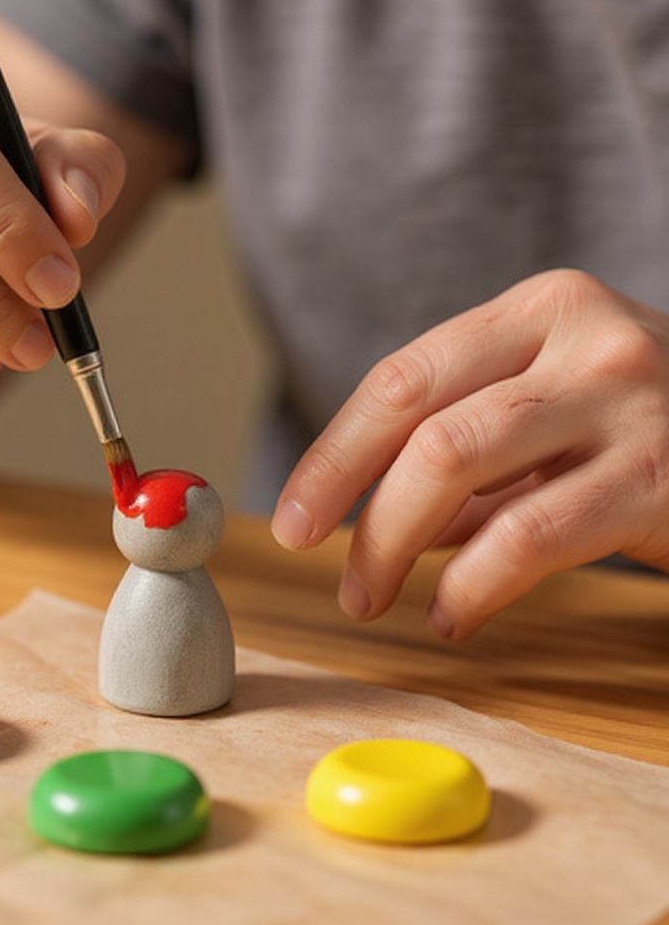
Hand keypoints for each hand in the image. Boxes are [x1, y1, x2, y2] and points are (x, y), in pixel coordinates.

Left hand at [272, 269, 668, 638]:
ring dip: (394, 543)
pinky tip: (455, 613)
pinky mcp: (667, 475)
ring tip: (372, 599)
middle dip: (352, 504)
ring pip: (459, 464)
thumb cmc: (648, 429)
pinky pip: (531, 535)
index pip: (401, 379)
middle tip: (330, 571)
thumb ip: (466, 456)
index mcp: (539, 312)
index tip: (293, 517)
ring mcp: (630, 399)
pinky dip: (474, 583)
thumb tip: (367, 522)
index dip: (333, 455)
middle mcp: (583, 337)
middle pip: (419, 420)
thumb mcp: (552, 414)